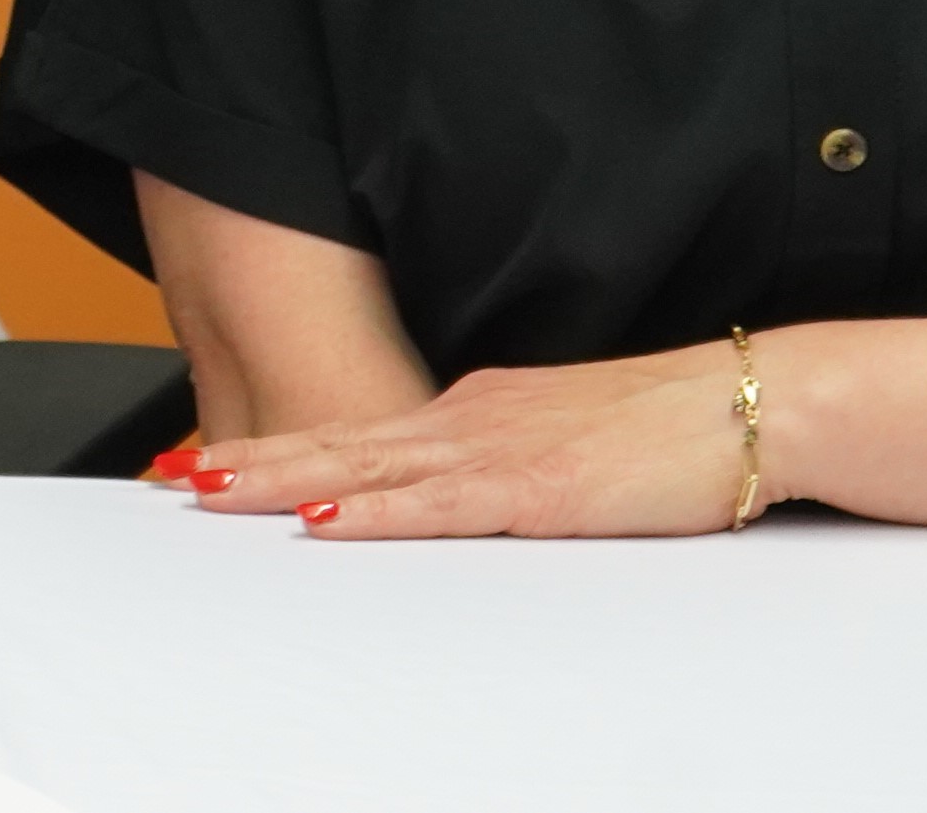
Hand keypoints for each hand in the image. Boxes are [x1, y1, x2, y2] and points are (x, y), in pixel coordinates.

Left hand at [182, 342, 754, 539]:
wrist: (749, 405)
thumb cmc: (673, 433)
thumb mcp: (567, 445)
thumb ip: (506, 465)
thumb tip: (458, 491)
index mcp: (479, 410)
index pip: (361, 434)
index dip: (284, 447)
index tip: (218, 458)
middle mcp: (473, 419)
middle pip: (341, 444)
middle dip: (254, 461)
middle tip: (176, 474)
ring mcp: (500, 451)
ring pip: (368, 470)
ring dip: (284, 480)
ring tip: (214, 488)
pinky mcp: (539, 491)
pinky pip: (438, 508)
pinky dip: (375, 515)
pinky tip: (326, 522)